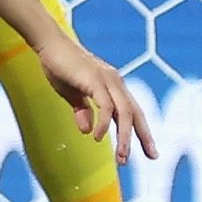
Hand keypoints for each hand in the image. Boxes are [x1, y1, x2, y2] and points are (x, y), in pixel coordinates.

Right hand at [38, 42, 158, 163]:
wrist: (49, 44)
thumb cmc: (59, 66)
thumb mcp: (71, 94)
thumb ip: (81, 111)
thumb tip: (88, 132)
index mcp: (113, 86)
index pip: (133, 112)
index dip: (143, 132)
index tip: (150, 152)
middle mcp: (115, 82)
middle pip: (135, 114)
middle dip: (144, 137)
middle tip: (152, 157)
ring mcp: (107, 80)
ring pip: (124, 114)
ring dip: (124, 138)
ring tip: (122, 158)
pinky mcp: (95, 80)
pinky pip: (105, 107)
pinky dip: (104, 124)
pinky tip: (97, 137)